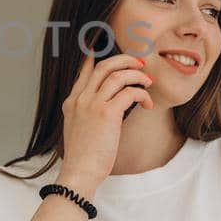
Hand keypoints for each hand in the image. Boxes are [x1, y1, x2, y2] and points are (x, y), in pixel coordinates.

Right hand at [57, 50, 152, 189]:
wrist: (79, 172)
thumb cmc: (83, 157)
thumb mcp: (78, 129)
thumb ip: (87, 113)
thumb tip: (107, 107)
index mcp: (72, 101)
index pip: (85, 70)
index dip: (98, 57)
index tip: (108, 48)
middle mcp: (81, 99)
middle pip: (105, 66)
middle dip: (125, 60)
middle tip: (140, 64)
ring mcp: (92, 104)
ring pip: (119, 75)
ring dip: (138, 76)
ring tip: (148, 84)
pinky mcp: (107, 113)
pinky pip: (130, 92)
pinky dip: (142, 94)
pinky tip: (147, 104)